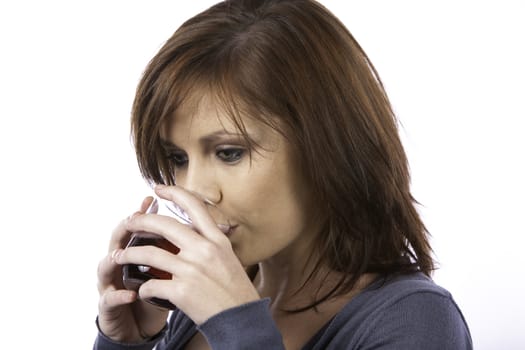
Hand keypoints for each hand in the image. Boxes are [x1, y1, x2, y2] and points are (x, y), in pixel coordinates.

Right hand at [97, 196, 168, 342]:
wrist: (140, 326)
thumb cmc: (156, 293)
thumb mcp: (169, 270)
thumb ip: (177, 250)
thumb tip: (206, 227)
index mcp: (136, 252)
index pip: (137, 228)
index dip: (144, 213)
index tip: (153, 198)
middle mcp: (119, 264)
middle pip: (116, 239)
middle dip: (125, 227)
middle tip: (134, 218)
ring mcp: (109, 284)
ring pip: (105, 266)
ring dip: (114, 258)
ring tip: (122, 254)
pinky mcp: (108, 307)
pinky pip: (109, 299)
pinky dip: (119, 295)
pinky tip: (132, 293)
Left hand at [112, 184, 259, 324]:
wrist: (241, 319)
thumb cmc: (236, 291)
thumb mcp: (229, 258)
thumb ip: (210, 243)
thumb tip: (191, 232)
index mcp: (216, 240)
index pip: (194, 206)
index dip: (174, 193)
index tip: (159, 189)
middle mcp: (204, 250)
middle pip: (163, 225)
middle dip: (140, 221)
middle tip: (128, 222)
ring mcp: (191, 269)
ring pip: (148, 253)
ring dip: (128, 254)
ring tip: (117, 256)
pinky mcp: (181, 291)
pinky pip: (151, 284)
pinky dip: (143, 287)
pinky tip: (141, 290)